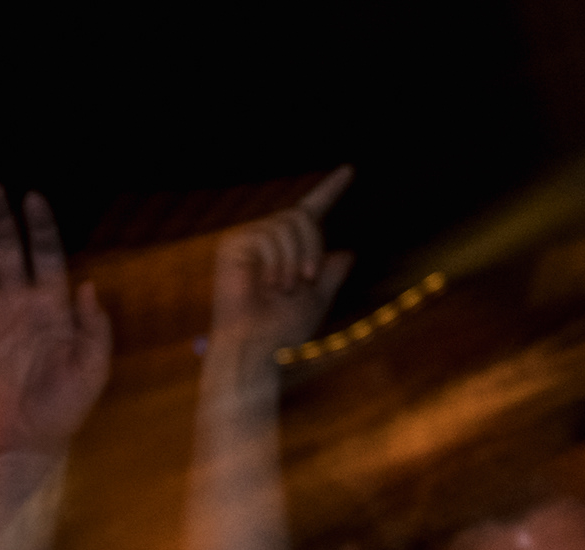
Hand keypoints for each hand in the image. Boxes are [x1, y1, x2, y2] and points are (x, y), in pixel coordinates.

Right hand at [0, 182, 109, 457]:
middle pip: (6, 250)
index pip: (46, 256)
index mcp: (53, 310)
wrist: (22, 443)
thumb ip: (94, 329)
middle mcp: (17, 304)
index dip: (40, 227)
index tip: (33, 196)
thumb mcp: (92, 371)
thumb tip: (89, 285)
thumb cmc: (63, 409)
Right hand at [211, 169, 353, 362]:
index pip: (312, 211)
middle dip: (313, 247)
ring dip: (296, 259)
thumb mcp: (317, 301)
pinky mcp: (234, 244)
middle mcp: (267, 237)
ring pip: (288, 224)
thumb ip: (331, 276)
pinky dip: (278, 262)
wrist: (257, 345)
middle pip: (302, 216)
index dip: (331, 189)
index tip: (350, 170)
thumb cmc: (283, 329)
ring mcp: (248, 238)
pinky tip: (269, 284)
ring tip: (285, 287)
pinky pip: (269, 236)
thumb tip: (348, 251)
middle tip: (308, 279)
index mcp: (288, 248)